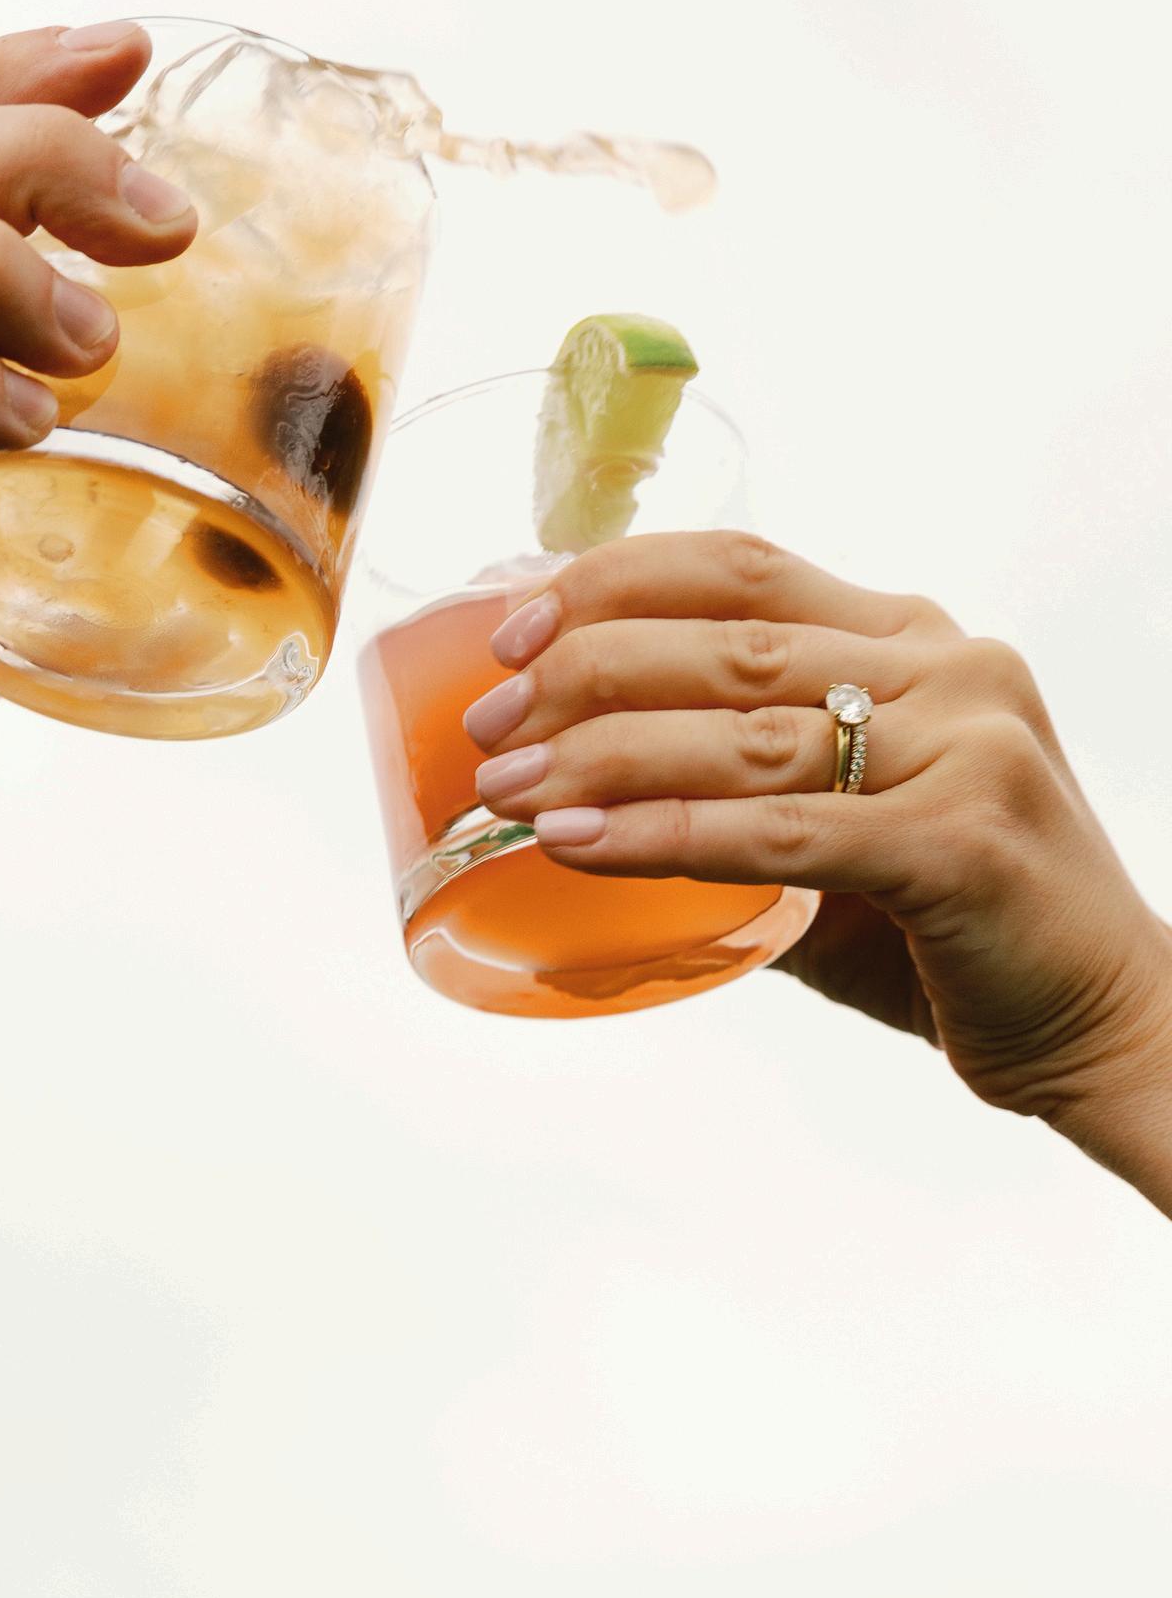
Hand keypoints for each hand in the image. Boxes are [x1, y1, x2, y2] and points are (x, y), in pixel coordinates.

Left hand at [463, 532, 1171, 1210]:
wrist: (1115, 1027)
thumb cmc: (970, 940)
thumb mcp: (855, 851)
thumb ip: (750, 823)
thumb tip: (596, 826)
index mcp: (921, 645)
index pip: (747, 570)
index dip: (620, 581)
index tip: (517, 623)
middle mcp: (950, 672)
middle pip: (732, 639)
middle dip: (586, 670)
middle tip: (489, 725)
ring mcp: (965, 749)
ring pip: (745, 731)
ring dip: (605, 754)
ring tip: (509, 787)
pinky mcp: (960, 844)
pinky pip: (780, 832)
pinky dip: (667, 838)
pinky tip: (582, 846)